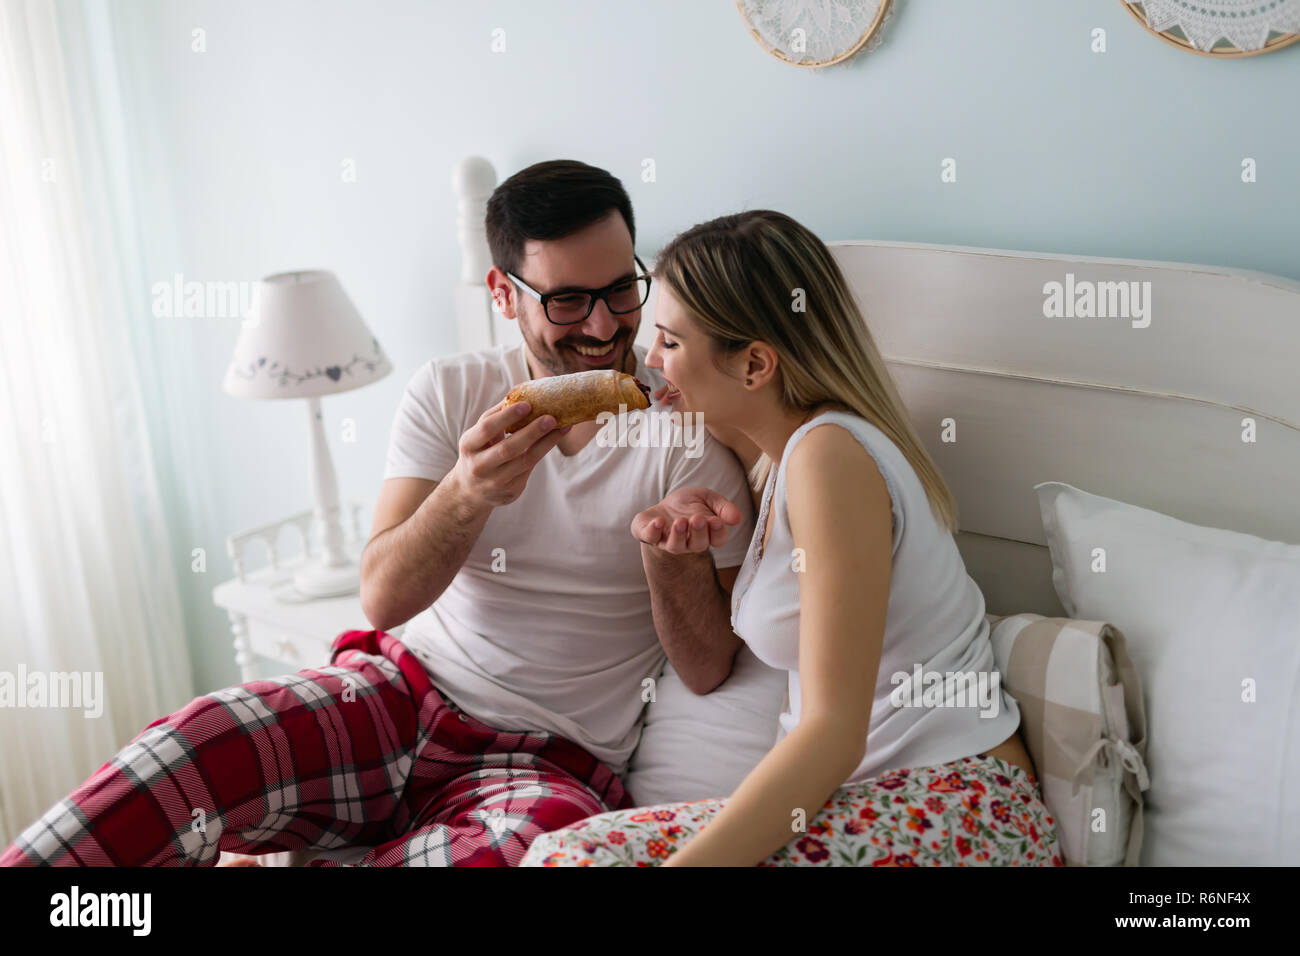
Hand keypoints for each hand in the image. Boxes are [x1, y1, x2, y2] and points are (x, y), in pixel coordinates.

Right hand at [448, 400, 570, 508]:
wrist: (470, 491)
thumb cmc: (479, 452)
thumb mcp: (478, 436)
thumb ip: (495, 416)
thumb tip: (519, 393)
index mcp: (469, 446)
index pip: (487, 429)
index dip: (507, 416)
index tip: (527, 404)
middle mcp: (479, 466)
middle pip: (508, 448)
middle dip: (532, 432)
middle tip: (551, 418)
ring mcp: (495, 482)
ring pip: (525, 461)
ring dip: (547, 442)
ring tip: (563, 427)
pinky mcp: (511, 491)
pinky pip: (530, 469)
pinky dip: (543, 451)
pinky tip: (555, 438)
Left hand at [630, 486, 743, 554]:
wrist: (665, 505)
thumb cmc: (690, 504)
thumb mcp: (709, 498)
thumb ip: (723, 507)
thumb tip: (737, 518)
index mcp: (707, 534)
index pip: (718, 539)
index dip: (718, 532)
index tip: (716, 521)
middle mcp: (690, 542)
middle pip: (698, 545)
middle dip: (698, 532)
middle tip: (697, 519)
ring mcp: (669, 541)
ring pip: (676, 546)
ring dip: (678, 535)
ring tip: (680, 522)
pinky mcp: (650, 535)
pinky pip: (651, 537)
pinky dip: (653, 531)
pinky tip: (657, 521)